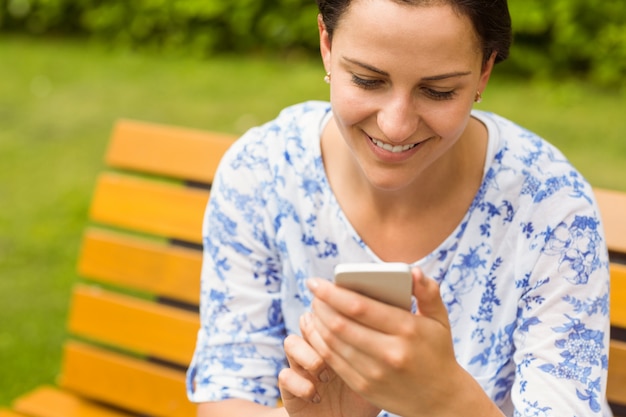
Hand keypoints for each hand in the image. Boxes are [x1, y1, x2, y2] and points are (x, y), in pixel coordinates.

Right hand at [278, 314, 380, 416]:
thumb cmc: (369, 394)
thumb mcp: (381, 368)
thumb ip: (384, 344)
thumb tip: (403, 315)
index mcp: (337, 336)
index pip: (330, 311)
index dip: (335, 312)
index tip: (351, 322)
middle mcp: (317, 347)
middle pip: (308, 321)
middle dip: (322, 333)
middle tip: (339, 348)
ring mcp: (301, 367)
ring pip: (291, 342)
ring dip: (308, 355)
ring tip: (324, 372)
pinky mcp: (290, 389)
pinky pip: (284, 376)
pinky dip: (299, 383)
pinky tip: (315, 394)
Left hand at [303, 267, 476, 416]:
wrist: (442, 399)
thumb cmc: (437, 351)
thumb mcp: (439, 319)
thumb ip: (427, 291)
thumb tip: (412, 272)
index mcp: (408, 329)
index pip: (360, 307)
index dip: (332, 293)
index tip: (315, 282)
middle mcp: (391, 352)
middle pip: (341, 324)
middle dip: (321, 305)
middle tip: (314, 293)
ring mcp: (376, 373)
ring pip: (334, 343)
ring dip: (317, 323)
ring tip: (314, 309)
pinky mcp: (366, 387)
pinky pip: (334, 361)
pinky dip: (321, 343)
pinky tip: (318, 331)